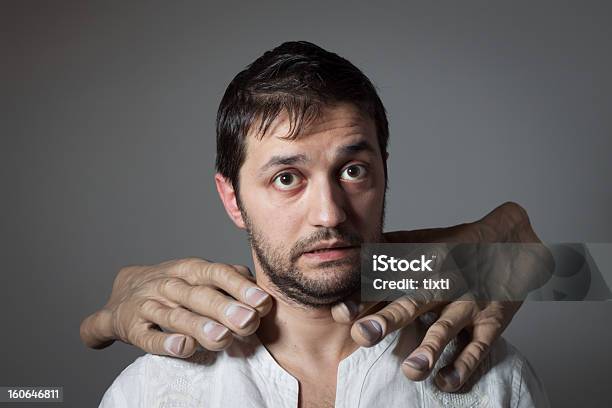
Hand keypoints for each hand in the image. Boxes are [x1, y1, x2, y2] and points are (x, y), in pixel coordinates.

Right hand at [80, 258, 271, 356]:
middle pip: (199, 295)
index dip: (240, 287)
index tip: (262, 302)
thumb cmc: (174, 288)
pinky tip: (183, 347)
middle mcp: (170, 285)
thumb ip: (229, 280)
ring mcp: (149, 305)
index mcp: (190, 269)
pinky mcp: (132, 328)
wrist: (121, 296)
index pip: (217, 273)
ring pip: (175, 316)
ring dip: (199, 326)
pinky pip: (148, 337)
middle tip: (248, 321)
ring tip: (222, 337)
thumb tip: (261, 292)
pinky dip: (165, 343)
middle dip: (224, 308)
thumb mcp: (198, 275)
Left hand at [331, 201, 551, 391]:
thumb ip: (387, 247)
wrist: (509, 240)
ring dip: (429, 349)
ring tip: (411, 371)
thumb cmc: (456, 244)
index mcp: (420, 264)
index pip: (387, 281)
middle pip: (412, 302)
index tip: (341, 312)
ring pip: (446, 327)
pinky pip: (478, 345)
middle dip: (387, 320)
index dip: (363, 297)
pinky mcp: (491, 319)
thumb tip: (353, 254)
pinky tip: (446, 382)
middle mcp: (442, 283)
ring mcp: (468, 302)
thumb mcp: (421, 239)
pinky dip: (464, 365)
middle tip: (363, 336)